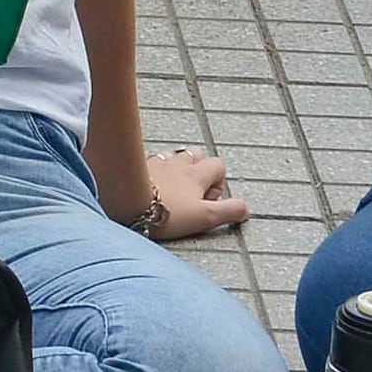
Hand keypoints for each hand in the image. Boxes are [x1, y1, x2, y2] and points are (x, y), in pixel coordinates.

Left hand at [132, 148, 248, 239]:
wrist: (125, 201)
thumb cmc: (166, 211)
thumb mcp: (204, 217)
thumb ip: (228, 211)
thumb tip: (246, 209)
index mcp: (196, 175)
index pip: (218, 165)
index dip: (219, 181)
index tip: (209, 200)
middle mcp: (177, 163)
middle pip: (195, 154)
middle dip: (198, 168)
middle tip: (192, 192)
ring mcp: (155, 162)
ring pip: (172, 155)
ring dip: (176, 166)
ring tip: (171, 187)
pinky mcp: (135, 166)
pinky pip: (149, 161)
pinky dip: (153, 169)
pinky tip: (147, 183)